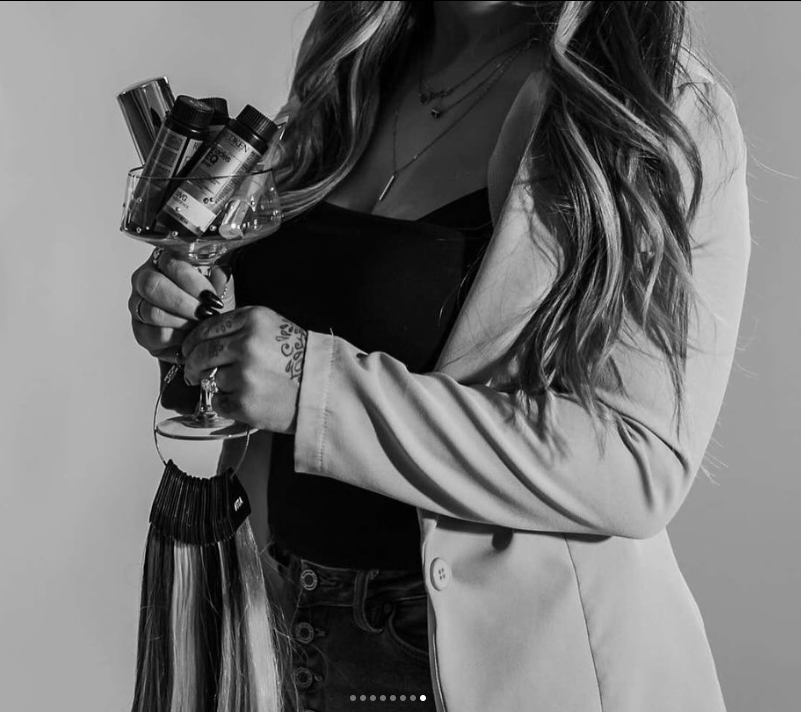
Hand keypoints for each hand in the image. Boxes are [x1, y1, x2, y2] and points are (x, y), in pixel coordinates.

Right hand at [129, 249, 233, 362]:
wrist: (210, 329)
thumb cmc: (212, 303)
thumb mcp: (221, 288)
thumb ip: (221, 279)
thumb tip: (220, 271)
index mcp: (164, 260)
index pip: (170, 262)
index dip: (192, 281)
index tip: (212, 298)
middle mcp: (144, 279)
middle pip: (152, 285)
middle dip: (183, 303)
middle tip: (205, 314)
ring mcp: (138, 305)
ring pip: (152, 312)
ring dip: (182, 322)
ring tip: (200, 326)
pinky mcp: (140, 332)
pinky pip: (154, 335)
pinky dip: (176, 338)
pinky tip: (190, 337)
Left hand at [180, 306, 307, 434]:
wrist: (325, 389)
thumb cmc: (301, 358)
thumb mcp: (274, 326)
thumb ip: (241, 327)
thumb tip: (204, 339)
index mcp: (253, 320)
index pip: (206, 328)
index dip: (193, 341)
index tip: (188, 350)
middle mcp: (246, 344)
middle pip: (201, 353)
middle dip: (192, 364)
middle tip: (192, 372)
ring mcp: (244, 375)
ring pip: (209, 378)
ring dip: (216, 384)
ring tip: (238, 387)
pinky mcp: (244, 402)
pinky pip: (217, 402)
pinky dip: (224, 403)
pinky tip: (243, 400)